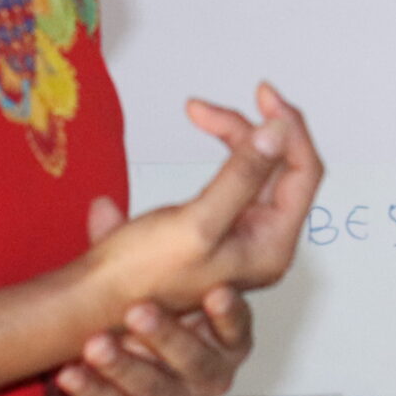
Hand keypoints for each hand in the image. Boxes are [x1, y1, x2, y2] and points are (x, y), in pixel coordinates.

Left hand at [54, 201, 253, 395]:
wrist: (118, 359)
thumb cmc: (146, 312)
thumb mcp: (146, 276)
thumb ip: (127, 244)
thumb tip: (101, 209)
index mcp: (223, 338)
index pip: (238, 330)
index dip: (229, 315)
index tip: (216, 292)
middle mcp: (208, 373)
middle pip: (201, 363)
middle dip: (169, 337)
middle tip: (139, 311)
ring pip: (161, 392)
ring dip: (126, 368)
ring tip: (96, 344)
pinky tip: (73, 375)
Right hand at [78, 83, 323, 316]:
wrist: (92, 299)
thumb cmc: (140, 277)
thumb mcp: (197, 222)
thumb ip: (243, 175)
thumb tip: (279, 132)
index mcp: (270, 246)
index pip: (304, 173)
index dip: (289, 129)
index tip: (264, 96)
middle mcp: (262, 242)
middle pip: (278, 166)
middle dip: (249, 127)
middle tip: (213, 106)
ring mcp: (239, 234)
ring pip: (254, 167)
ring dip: (231, 134)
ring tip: (199, 112)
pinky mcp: (214, 226)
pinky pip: (232, 177)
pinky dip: (218, 150)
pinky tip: (199, 130)